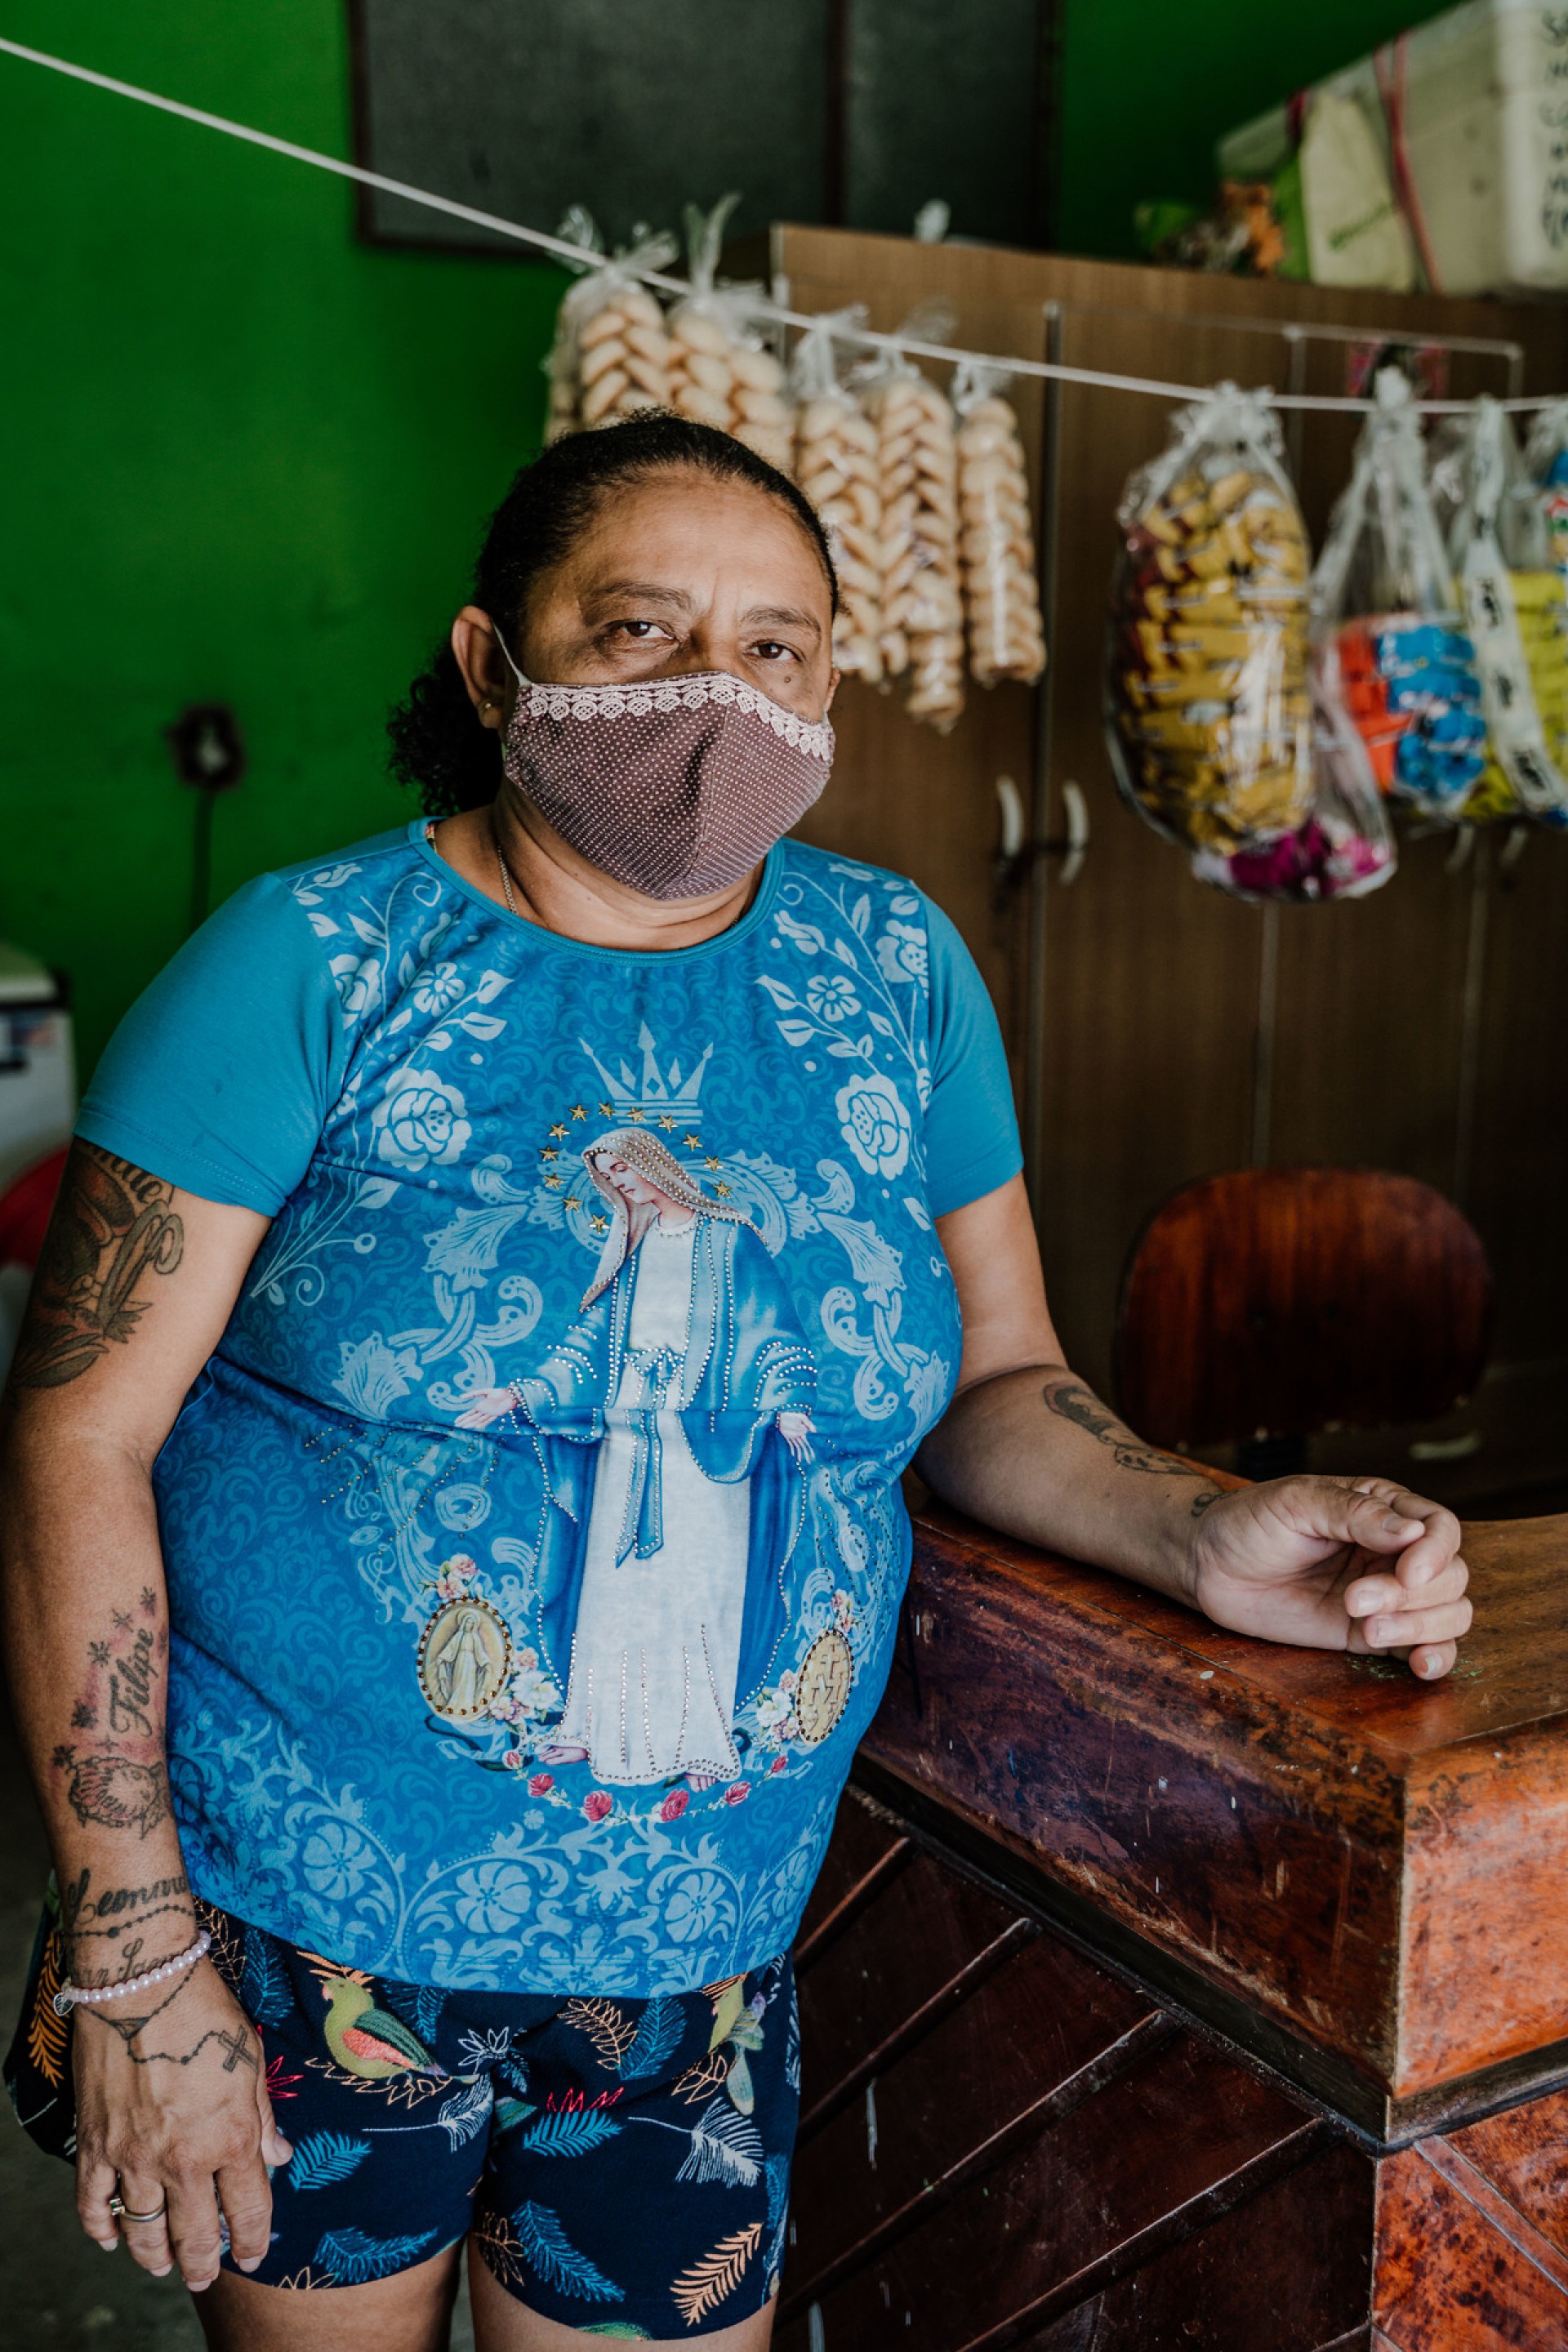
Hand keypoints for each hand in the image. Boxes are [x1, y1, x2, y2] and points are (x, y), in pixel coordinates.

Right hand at [74, 1956, 291, 2290]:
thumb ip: (263, 2117)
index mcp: (230, 2138)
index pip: (248, 2209)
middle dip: (203, 2264)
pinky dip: (102, 2228)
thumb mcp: (252, 2059)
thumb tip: (279, 2157)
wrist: (143, 1984)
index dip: (254, 2240)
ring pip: (143, 2231)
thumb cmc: (206, 2012)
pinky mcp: (95, 2146)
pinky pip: (93, 2204)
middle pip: (194, 2235)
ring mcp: (134, 2158)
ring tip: (165, 2266)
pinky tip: (112, 2238)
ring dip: (155, 2257)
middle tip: (204, 2278)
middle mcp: (183, 2160)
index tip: (255, 2256)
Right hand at [454, 1383, 515, 1430]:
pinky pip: (488, 1420)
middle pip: (472, 1418)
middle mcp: (483, 1411)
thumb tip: (460, 1397)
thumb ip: (473, 1394)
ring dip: (471, 1424)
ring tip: (463, 1427)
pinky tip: (476, 1427)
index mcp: (480, 1406)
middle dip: (464, 1422)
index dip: (463, 1417)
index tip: (456, 1421)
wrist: (509, 1395)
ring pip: (478, 1420)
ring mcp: (489, 1414)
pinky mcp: (496, 1415)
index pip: (469, 1414)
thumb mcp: (484, 1392)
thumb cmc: (498, 1393)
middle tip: (456, 1426)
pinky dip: (482, 1424)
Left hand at [776, 1411, 814, 1463]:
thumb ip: (809, 1424)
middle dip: (806, 1455)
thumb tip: (815, 1431)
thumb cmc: (792, 1416)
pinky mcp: (788, 1437)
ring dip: (799, 1454)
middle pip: (804, 1447)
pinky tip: (793, 1454)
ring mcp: (793, 1437)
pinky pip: (791, 1445)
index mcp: (804, 1433)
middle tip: (809, 1462)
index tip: (814, 1457)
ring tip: (800, 1461)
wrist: (781, 1418)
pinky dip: (792, 1449)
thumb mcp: (802, 1418)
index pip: (808, 1444)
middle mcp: (799, 1436)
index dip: (811, 1451)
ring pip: (797, 1447)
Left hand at [1189, 1476, 1470, 1680]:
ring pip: (1447, 1612)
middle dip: (1411, 1596)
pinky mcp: (1372, 1633)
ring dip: (1420, 1626)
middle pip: (1450, 1576)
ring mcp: (1387, 1594)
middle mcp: (1394, 1552)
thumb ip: (1354, 1514)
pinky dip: (1436, 1656)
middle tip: (1354, 1601)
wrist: (1210, 1567)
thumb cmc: (1250, 1522)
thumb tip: (1415, 1531)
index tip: (1406, 1573)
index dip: (1435, 1553)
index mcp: (1382, 1508)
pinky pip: (1426, 1646)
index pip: (1441, 1527)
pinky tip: (1419, 1664)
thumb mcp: (1297, 1503)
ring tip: (1366, 1629)